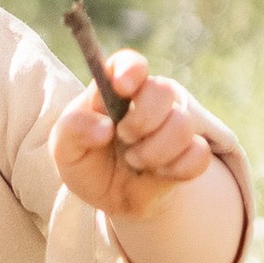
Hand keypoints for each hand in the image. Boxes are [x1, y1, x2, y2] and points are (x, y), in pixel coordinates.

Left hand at [50, 48, 216, 226]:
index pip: (130, 63)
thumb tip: (103, 128)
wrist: (114, 199)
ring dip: (155, 151)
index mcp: (115, 90)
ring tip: (136, 161)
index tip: (122, 88)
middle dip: (141, 121)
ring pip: (181, 125)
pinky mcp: (192, 152)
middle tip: (124, 138)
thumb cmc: (87, 163)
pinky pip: (199, 154)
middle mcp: (148, 101)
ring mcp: (173, 124)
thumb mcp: (64, 149)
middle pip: (162, 90)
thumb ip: (73, 130)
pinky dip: (177, 169)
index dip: (131, 69)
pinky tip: (160, 173)